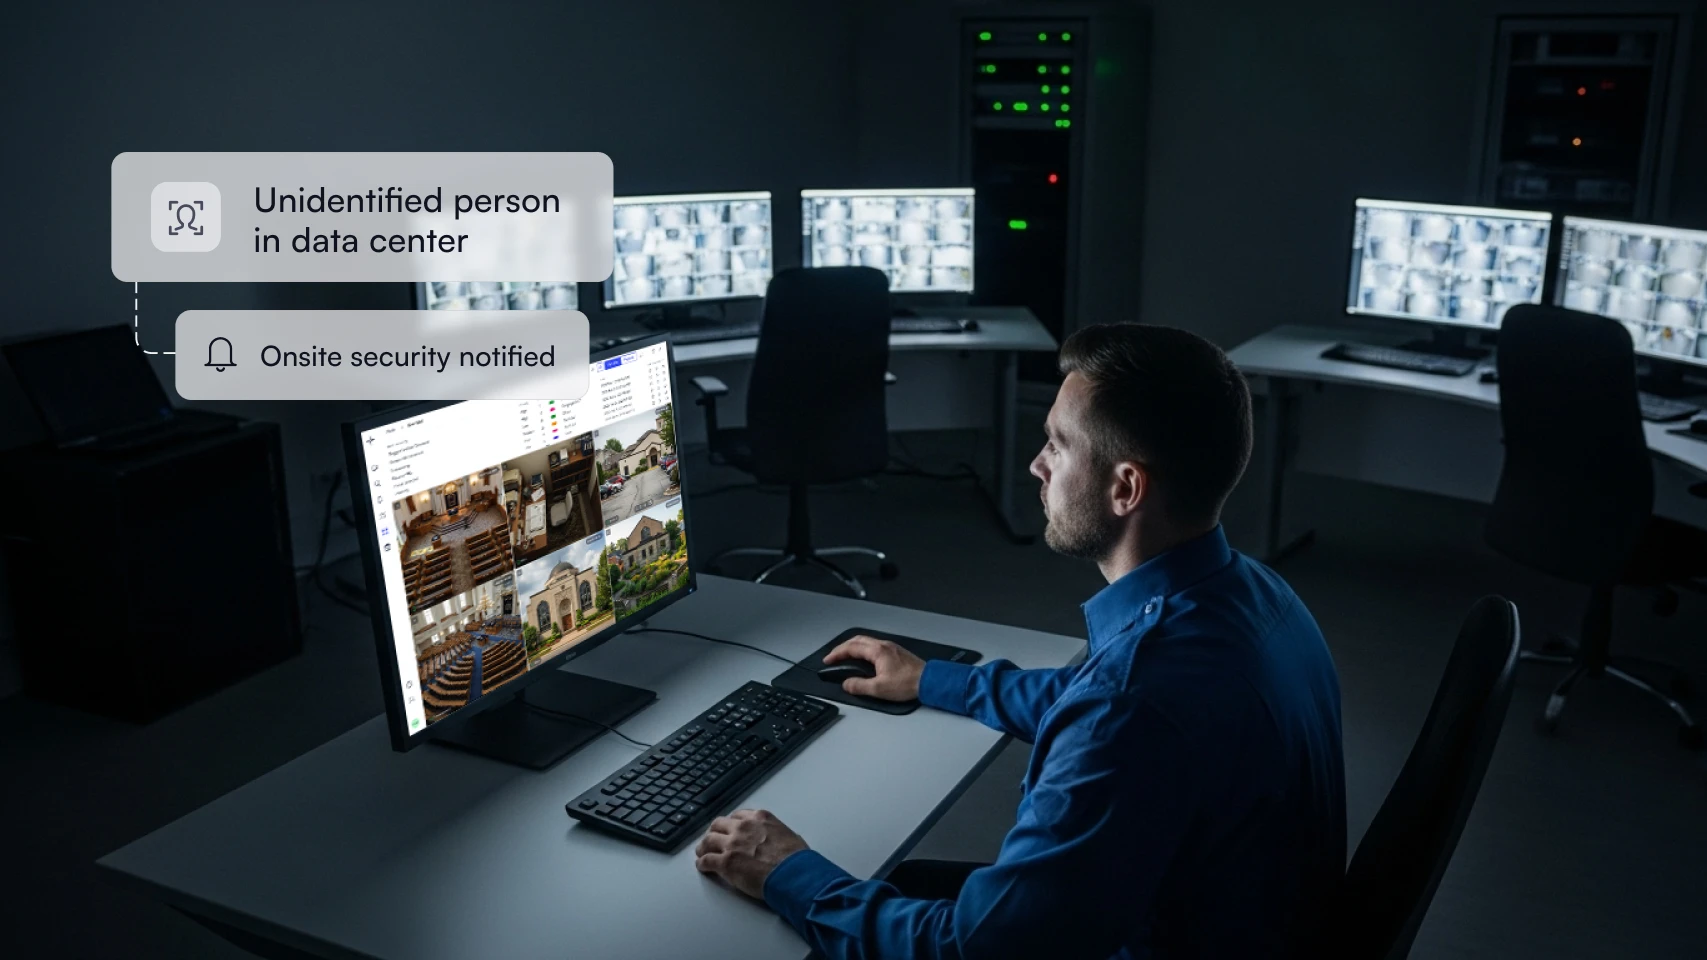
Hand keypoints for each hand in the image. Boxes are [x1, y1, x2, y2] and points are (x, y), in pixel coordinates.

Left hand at [694, 809, 808, 898]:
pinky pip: (706, 860)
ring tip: (702, 852)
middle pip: (718, 825)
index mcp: (759, 818)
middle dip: (714, 832)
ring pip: (708, 841)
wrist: (793, 874)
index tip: (729, 829)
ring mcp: (732, 844)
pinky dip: (702, 863)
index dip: (731, 824)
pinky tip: (702, 866)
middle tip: (712, 840)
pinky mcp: (726, 863)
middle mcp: (743, 827)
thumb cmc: (796, 859)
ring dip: (704, 847)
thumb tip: (776, 840)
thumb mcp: (789, 834)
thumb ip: (776, 833)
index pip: (737, 816)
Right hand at [824, 635, 925, 700]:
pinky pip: (875, 646)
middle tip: (834, 656)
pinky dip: (864, 649)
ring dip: (853, 647)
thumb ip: (859, 686)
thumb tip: (847, 684)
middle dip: (843, 647)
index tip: (828, 660)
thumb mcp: (879, 688)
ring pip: (867, 642)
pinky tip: (865, 658)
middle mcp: (884, 646)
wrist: (929, 681)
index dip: (837, 653)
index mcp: (877, 651)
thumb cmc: (908, 683)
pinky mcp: (897, 652)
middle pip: (857, 640)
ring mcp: (891, 647)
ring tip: (846, 656)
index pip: (851, 648)